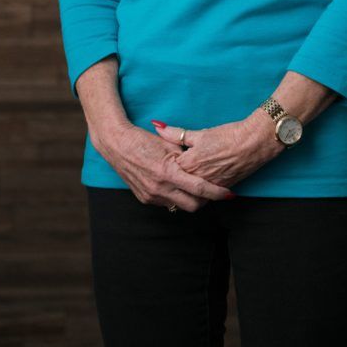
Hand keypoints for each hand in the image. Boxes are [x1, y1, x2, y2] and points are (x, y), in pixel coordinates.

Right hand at [94, 121, 235, 212]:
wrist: (117, 145)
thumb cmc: (143, 140)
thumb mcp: (168, 145)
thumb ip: (186, 156)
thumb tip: (203, 163)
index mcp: (168, 172)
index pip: (199, 188)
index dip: (217, 192)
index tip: (229, 193)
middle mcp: (160, 188)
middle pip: (193, 205)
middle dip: (206, 201)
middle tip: (213, 191)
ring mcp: (151, 195)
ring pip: (180, 206)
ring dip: (190, 199)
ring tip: (196, 187)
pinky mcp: (144, 198)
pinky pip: (167, 203)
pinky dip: (175, 197)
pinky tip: (178, 186)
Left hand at [151, 111, 284, 190]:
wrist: (254, 143)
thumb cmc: (228, 135)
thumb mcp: (200, 133)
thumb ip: (176, 133)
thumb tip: (157, 126)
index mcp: (189, 164)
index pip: (169, 171)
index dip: (164, 166)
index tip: (159, 162)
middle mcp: (198, 179)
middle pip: (178, 188)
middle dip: (172, 185)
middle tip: (166, 180)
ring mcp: (210, 186)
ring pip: (192, 197)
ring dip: (186, 193)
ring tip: (181, 186)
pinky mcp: (222, 188)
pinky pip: (206, 197)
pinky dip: (201, 193)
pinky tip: (198, 186)